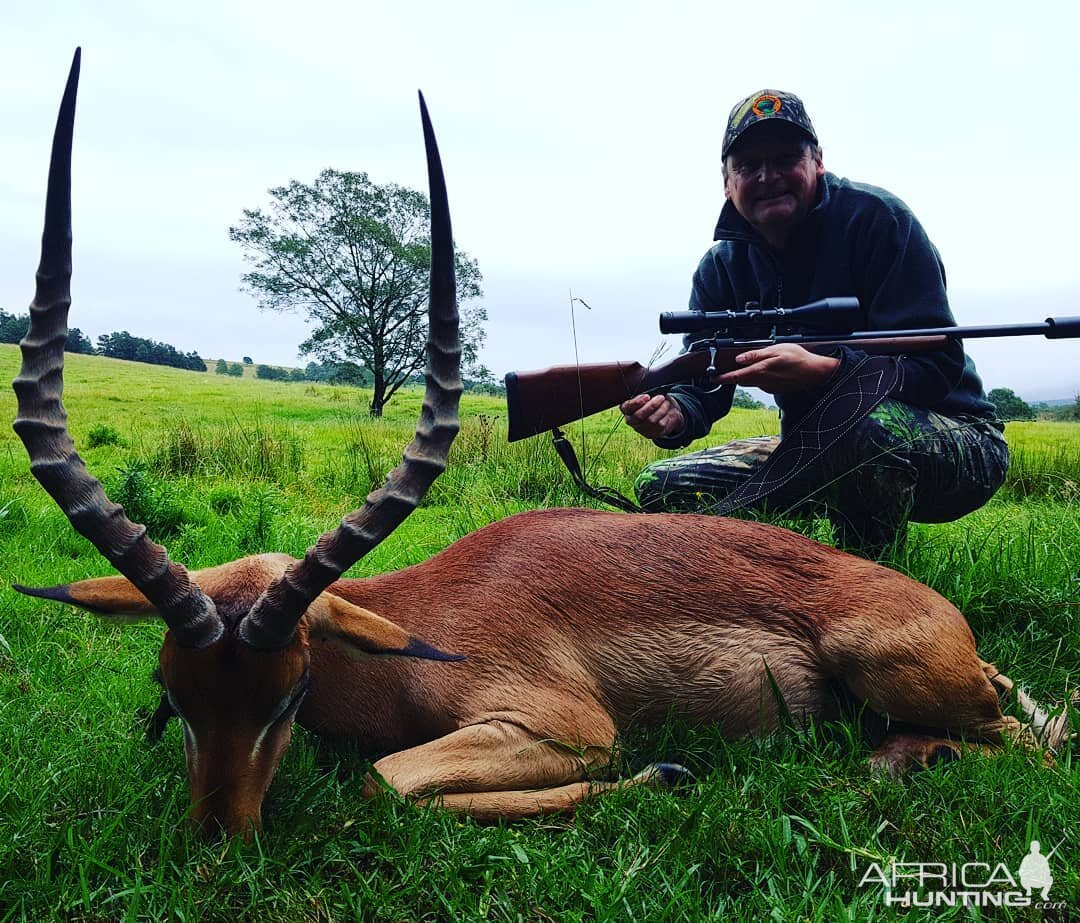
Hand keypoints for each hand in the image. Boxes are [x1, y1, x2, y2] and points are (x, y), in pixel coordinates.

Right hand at [620, 393, 685, 438]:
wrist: (667, 410)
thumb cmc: (654, 399)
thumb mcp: (649, 393)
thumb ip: (645, 392)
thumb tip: (648, 393)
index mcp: (626, 409)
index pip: (626, 407)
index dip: (636, 403)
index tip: (647, 396)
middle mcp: (631, 420)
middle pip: (639, 416)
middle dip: (651, 406)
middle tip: (660, 397)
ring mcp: (640, 429)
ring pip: (651, 420)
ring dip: (661, 410)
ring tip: (666, 403)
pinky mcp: (651, 434)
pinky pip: (660, 426)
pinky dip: (666, 416)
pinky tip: (667, 411)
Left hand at [714, 344, 838, 393]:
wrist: (816, 372)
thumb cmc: (799, 358)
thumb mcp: (776, 350)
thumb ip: (756, 355)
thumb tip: (739, 358)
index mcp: (761, 371)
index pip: (736, 377)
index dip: (723, 378)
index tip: (713, 379)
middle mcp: (763, 382)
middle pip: (742, 380)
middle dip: (734, 376)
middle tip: (727, 368)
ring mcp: (769, 387)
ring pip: (752, 381)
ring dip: (748, 375)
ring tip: (750, 365)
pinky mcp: (775, 388)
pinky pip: (762, 383)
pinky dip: (760, 376)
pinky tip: (768, 369)